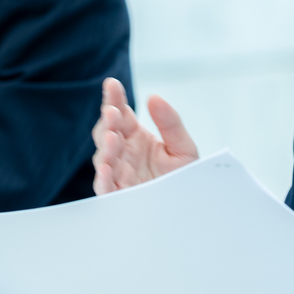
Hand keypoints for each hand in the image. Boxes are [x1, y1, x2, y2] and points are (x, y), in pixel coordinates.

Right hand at [91, 77, 198, 194]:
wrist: (190, 209)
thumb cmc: (184, 179)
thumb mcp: (183, 148)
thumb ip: (170, 123)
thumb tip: (154, 97)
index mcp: (135, 137)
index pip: (120, 114)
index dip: (113, 98)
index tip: (112, 84)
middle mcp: (122, 153)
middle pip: (106, 132)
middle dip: (107, 122)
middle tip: (112, 113)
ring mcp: (118, 174)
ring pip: (102, 157)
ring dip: (105, 147)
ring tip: (112, 137)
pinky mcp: (118, 196)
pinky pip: (105, 187)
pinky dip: (103, 178)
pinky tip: (106, 167)